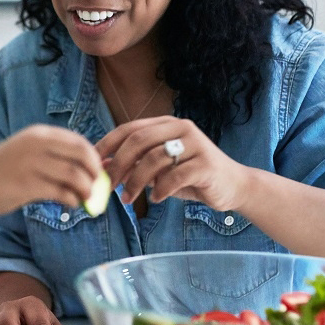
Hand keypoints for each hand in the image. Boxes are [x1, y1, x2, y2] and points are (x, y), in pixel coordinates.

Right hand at [0, 124, 102, 218]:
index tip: (97, 171)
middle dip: (95, 172)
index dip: (93, 157)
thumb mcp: (25, 153)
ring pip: (75, 175)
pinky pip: (62, 192)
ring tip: (85, 199)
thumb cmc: (0, 172)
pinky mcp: (27, 185)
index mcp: (38, 134)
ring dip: (86, 189)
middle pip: (82, 154)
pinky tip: (71, 204)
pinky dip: (73, 200)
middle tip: (96, 186)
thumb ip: (51, 156)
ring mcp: (32, 164)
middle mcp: (37, 145)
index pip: (78, 141)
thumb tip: (86, 168)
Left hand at [96, 116, 252, 210]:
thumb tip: (102, 167)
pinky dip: (160, 190)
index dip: (108, 144)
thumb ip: (135, 165)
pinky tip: (155, 199)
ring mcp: (196, 144)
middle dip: (118, 164)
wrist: (232, 186)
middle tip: (107, 185)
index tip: (93, 162)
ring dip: (135, 182)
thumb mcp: (159, 170)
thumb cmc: (190, 177)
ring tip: (128, 199)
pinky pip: (174, 177)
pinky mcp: (206, 164)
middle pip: (139, 141)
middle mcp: (181, 128)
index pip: (130, 128)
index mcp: (167, 124)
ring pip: (154, 159)